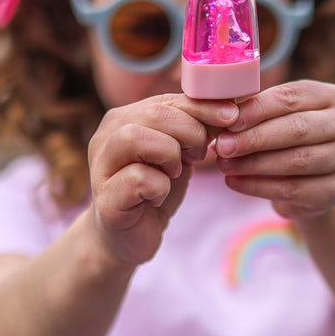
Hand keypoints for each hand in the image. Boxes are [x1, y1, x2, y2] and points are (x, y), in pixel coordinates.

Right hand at [88, 94, 238, 266]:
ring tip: (176, 172)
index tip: (232, 115)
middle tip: (200, 154)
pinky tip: (159, 197)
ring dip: (170, 154)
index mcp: (124, 118)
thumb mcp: (178, 154)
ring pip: (135, 137)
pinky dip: (160, 187)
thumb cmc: (155, 190)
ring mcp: (102, 167)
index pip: (166, 99)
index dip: (203, 106)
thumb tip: (229, 107)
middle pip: (153, 113)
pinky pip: (138, 178)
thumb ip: (193, 128)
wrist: (130, 236)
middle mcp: (106, 136)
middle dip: (190, 131)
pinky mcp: (106, 198)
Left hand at [214, 80, 334, 219]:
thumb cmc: (288, 141)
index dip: (257, 109)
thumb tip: (220, 112)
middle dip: (254, 138)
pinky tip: (235, 182)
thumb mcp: (278, 118)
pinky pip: (293, 189)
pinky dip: (259, 187)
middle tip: (222, 146)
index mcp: (330, 96)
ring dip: (253, 164)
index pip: (291, 97)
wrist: (314, 182)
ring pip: (296, 161)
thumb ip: (257, 111)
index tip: (228, 120)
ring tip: (224, 165)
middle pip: (296, 129)